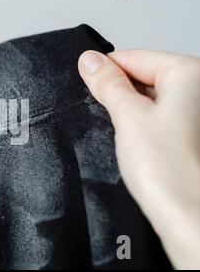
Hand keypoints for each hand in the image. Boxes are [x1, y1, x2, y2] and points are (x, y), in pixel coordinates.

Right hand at [78, 50, 199, 268]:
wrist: (189, 215)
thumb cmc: (171, 170)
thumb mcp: (128, 116)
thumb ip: (108, 84)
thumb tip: (90, 61)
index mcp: (191, 75)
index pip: (137, 56)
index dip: (106, 68)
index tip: (84, 77)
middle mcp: (199, 91)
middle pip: (145, 76)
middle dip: (118, 90)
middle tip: (97, 108)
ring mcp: (195, 115)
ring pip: (150, 98)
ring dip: (128, 109)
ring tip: (116, 128)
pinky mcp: (189, 135)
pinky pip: (158, 118)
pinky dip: (140, 124)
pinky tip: (130, 139)